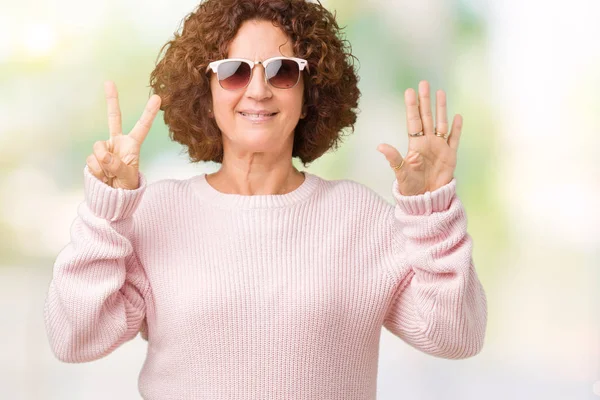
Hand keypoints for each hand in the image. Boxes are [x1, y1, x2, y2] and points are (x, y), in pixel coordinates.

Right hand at [86, 81, 160, 189]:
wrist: (110, 197)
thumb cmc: (125, 186)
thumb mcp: (127, 178)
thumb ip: (117, 165)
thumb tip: (104, 154)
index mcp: (132, 145)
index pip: (142, 127)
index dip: (149, 113)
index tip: (158, 97)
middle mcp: (118, 142)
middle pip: (114, 118)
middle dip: (111, 100)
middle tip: (109, 82)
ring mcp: (104, 148)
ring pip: (98, 147)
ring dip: (104, 163)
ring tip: (110, 174)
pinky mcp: (93, 157)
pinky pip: (92, 160)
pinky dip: (97, 170)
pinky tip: (102, 177)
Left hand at [377, 80, 461, 195]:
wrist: (426, 198)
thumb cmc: (410, 186)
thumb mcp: (400, 172)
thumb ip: (393, 158)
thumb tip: (380, 146)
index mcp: (415, 144)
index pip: (413, 121)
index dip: (412, 106)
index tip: (410, 91)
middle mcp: (427, 142)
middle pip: (426, 117)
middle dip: (425, 101)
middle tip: (424, 83)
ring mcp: (439, 147)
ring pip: (441, 124)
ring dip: (441, 109)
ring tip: (440, 92)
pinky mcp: (450, 156)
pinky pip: (454, 139)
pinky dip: (457, 129)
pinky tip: (457, 116)